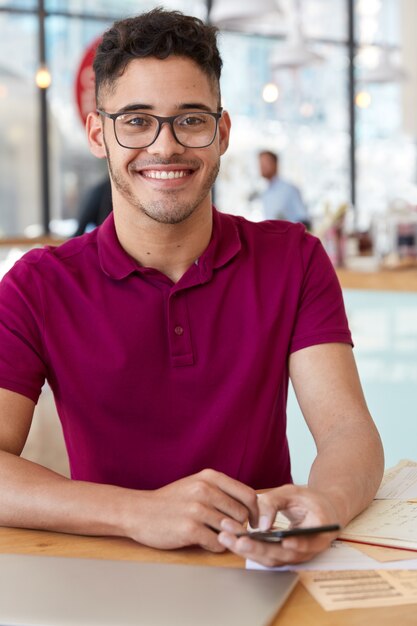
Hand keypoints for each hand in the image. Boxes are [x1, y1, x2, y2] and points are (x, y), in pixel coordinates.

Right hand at [125, 469, 258, 551]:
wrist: (139, 511)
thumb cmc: (170, 501)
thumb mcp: (195, 484)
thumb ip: (221, 491)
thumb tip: (251, 505)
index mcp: (210, 477)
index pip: (248, 495)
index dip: (255, 512)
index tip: (254, 522)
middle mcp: (205, 490)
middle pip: (242, 515)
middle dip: (239, 526)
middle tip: (228, 531)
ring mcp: (197, 509)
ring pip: (231, 530)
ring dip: (227, 537)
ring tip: (213, 535)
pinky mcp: (190, 529)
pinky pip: (217, 543)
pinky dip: (216, 546)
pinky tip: (205, 541)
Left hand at [217, 484, 340, 566]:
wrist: (317, 511)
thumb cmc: (307, 500)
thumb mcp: (293, 492)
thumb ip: (275, 502)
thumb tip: (261, 524)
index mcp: (320, 530)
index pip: (310, 542)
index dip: (298, 544)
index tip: (284, 540)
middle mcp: (309, 549)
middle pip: (284, 554)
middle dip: (259, 548)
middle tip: (238, 540)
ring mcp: (294, 556)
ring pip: (271, 558)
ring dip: (247, 550)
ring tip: (226, 536)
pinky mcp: (281, 556)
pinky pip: (264, 556)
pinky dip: (247, 549)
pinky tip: (231, 537)